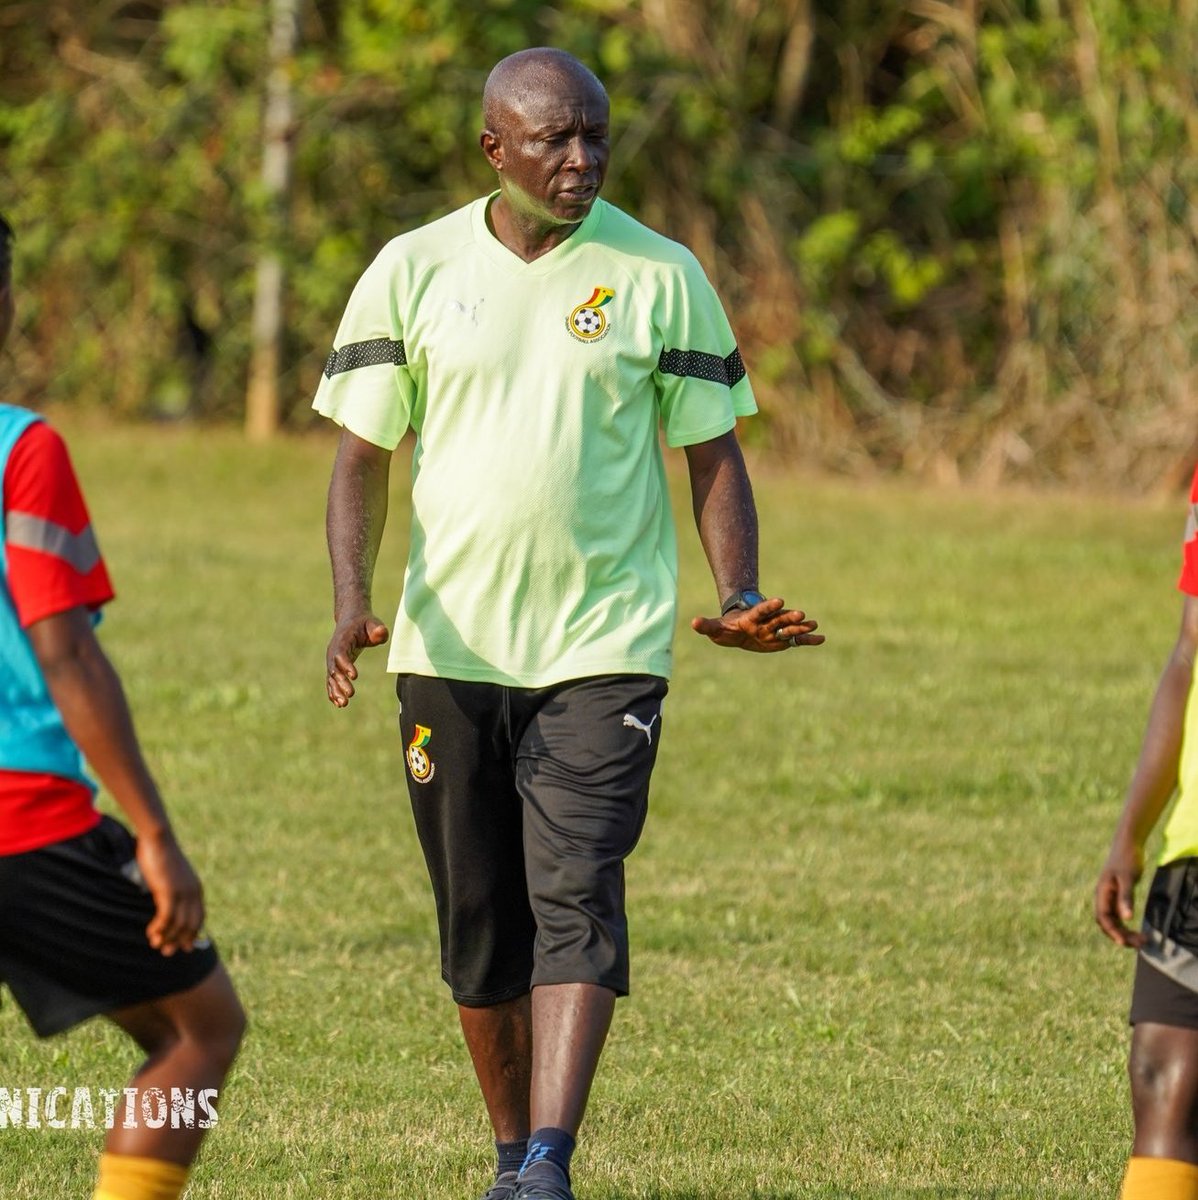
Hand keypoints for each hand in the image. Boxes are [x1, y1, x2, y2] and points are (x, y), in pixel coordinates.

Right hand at [137, 830, 204, 955]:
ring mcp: (182, 891)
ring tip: (155, 944)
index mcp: (196, 888)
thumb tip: (165, 905)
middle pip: (190, 924)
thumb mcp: (171, 876)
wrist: (159, 838)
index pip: (199, 917)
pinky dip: (159, 928)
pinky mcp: (169, 891)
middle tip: (166, 952)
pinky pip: (166, 917)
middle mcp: (193, 891)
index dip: (193, 934)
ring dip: (166, 937)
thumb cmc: (161, 855)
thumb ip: (171, 890)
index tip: (186, 947)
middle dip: (179, 941)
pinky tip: (150, 933)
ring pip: (178, 924)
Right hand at [326, 610, 389, 706]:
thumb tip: (382, 633)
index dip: (346, 665)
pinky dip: (333, 691)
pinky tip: (338, 704)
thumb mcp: (373, 622)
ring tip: (343, 704)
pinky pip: (331, 681)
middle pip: (334, 669)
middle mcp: (334, 651)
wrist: (351, 620)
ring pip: (331, 678)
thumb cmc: (365, 623)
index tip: (354, 676)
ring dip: (336, 691)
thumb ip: (378, 629)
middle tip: (350, 694)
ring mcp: (332, 660)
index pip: (341, 654)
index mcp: (342, 640)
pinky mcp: (334, 667)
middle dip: (341, 682)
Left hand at [690, 596, 824, 652]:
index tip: (780, 600)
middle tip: (800, 613)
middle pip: (779, 618)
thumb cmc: (727, 628)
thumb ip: (707, 625)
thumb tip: (693, 622)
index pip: (762, 610)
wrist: (739, 631)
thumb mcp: (715, 629)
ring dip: (801, 627)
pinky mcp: (784, 640)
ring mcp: (777, 630)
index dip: (769, 606)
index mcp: (752, 618)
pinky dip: (808, 640)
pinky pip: (798, 640)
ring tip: (813, 625)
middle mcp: (767, 622)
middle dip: (789, 616)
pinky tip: (821, 639)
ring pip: (790, 627)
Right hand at [1094, 838, 1144, 946]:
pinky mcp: (1117, 897)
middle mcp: (1103, 898)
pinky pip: (1119, 917)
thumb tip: (1126, 919)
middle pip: (1108, 923)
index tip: (1124, 942)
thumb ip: (1126, 898)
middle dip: (1121, 936)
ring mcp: (1109, 898)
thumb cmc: (1127, 860)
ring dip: (1125, 933)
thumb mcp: (1127, 878)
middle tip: (1141, 944)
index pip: (1103, 918)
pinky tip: (1138, 931)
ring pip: (1114, 922)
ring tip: (1143, 940)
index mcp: (1102, 893)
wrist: (1127, 845)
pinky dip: (1127, 926)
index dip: (1112, 931)